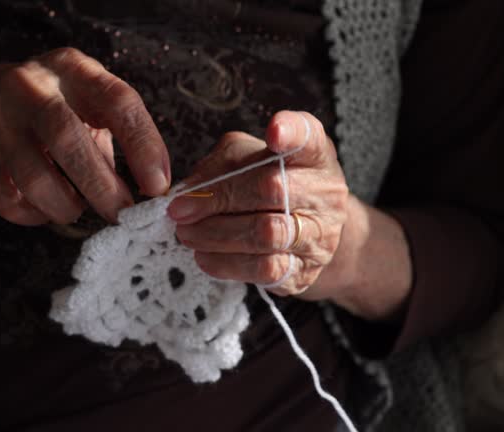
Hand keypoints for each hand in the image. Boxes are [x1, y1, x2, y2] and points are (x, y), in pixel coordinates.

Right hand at [0, 48, 170, 224]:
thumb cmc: (54, 108)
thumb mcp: (88, 105)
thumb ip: (120, 137)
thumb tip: (153, 188)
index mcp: (72, 69)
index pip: (117, 101)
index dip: (143, 146)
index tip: (157, 186)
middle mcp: (29, 86)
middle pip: (68, 138)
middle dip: (101, 186)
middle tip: (121, 214)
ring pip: (34, 176)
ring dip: (64, 205)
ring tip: (75, 210)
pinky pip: (7, 198)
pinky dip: (33, 214)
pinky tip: (43, 210)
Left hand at [168, 111, 348, 297]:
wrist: (307, 236)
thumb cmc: (271, 187)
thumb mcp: (248, 160)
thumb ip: (221, 165)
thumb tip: (187, 191)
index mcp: (312, 154)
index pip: (308, 136)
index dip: (292, 132)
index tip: (274, 133)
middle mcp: (324, 191)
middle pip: (273, 188)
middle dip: (218, 199)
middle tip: (179, 210)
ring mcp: (320, 233)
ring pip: (266, 233)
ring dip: (216, 234)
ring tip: (186, 233)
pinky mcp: (306, 270)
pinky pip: (263, 269)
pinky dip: (226, 263)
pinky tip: (204, 256)